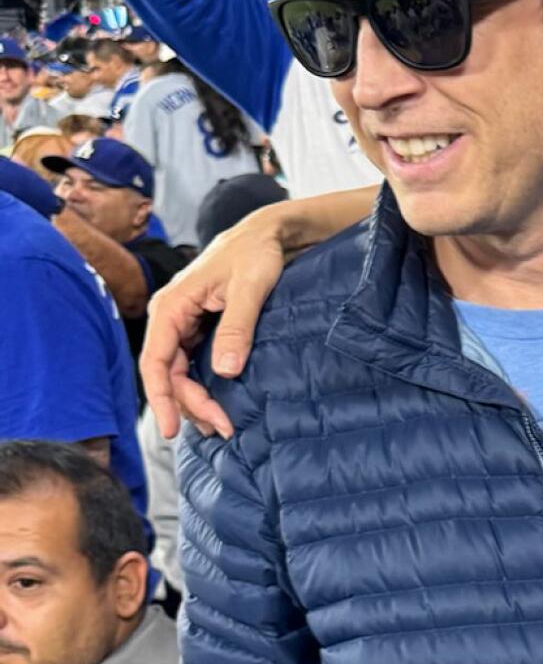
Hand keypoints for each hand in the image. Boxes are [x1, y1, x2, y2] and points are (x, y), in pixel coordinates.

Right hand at [139, 192, 338, 439]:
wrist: (266, 234)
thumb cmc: (256, 253)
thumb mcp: (250, 288)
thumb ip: (237, 327)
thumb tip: (225, 371)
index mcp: (171, 306)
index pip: (155, 361)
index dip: (161, 398)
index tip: (170, 429)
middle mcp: (171, 317)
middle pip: (168, 374)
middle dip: (191, 405)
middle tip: (223, 429)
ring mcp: (184, 324)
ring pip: (180, 373)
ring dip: (197, 401)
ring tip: (221, 426)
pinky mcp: (200, 328)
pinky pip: (193, 364)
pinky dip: (204, 387)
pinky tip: (218, 405)